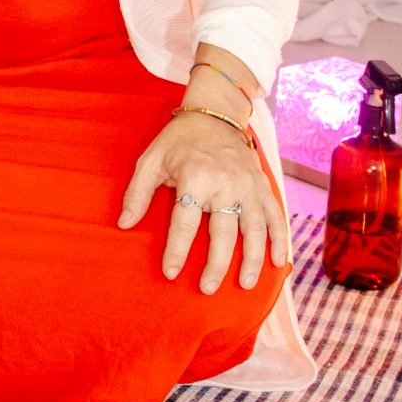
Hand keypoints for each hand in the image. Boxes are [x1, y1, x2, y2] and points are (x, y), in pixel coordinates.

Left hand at [118, 114, 286, 293]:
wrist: (214, 113)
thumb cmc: (178, 140)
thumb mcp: (151, 160)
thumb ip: (137, 193)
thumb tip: (124, 224)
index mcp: (195, 178)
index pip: (184, 224)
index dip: (176, 251)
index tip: (171, 273)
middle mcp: (225, 184)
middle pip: (222, 232)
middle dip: (216, 264)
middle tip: (207, 289)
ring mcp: (248, 185)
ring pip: (254, 229)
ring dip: (251, 259)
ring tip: (244, 284)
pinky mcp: (262, 185)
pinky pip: (275, 216)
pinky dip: (278, 240)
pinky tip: (276, 262)